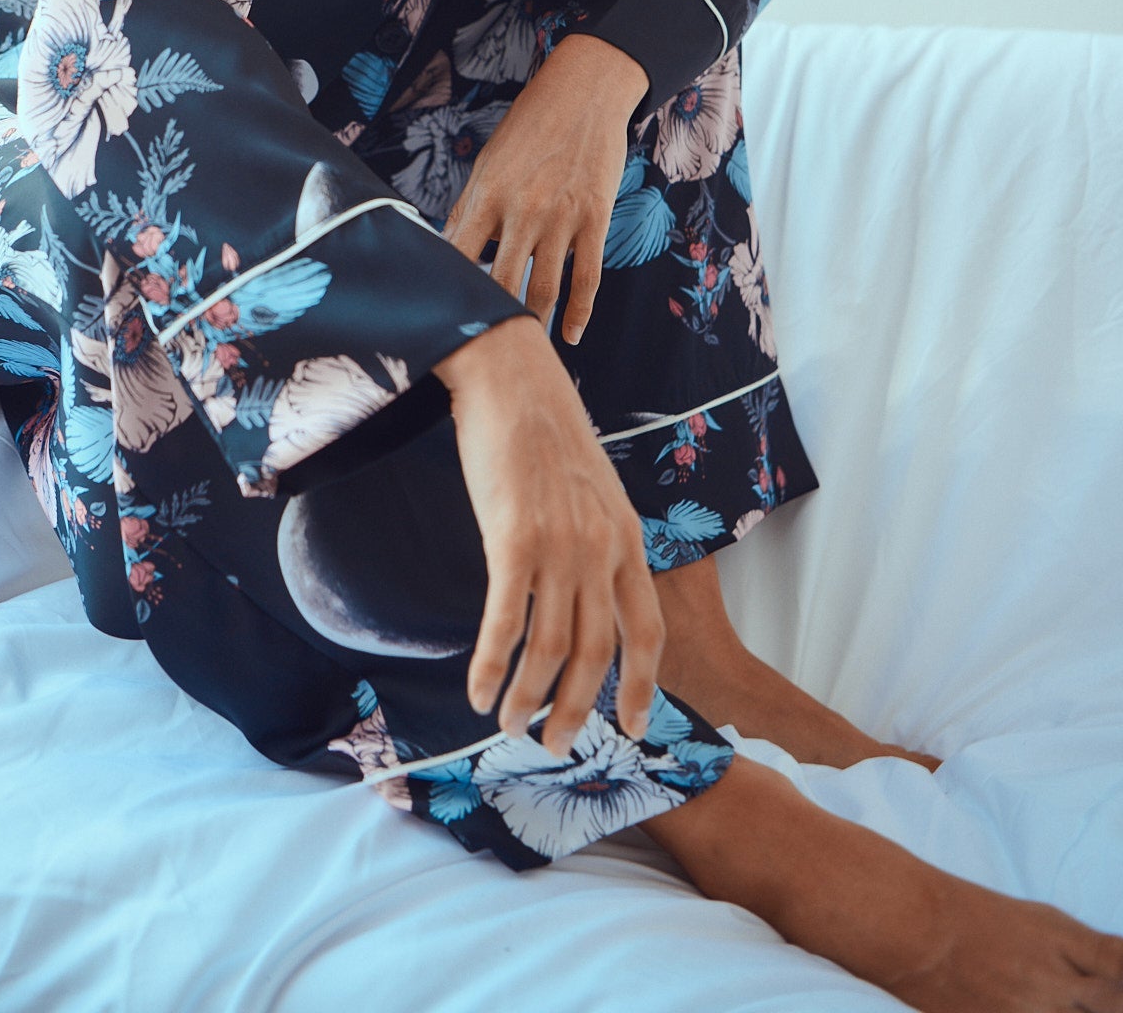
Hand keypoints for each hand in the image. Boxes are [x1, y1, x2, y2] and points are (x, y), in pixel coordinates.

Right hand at [433, 315, 664, 756]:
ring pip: (551, 649)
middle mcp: (601, 548)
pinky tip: (476, 691)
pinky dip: (490, 665)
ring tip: (509, 725)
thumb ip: (596, 541)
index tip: (631, 728)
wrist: (510, 376)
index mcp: (626, 538)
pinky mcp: (512, 538)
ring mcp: (559, 544)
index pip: (647, 632)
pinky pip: (505, 622)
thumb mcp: (593, 488)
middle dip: (577, 711)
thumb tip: (584, 592)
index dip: (640, 687)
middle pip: (597, 654)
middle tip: (556, 746)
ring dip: (530, 699)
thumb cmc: (545, 429)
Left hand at [442, 31, 647, 345]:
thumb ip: (472, 208)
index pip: (459, 256)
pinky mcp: (594, 219)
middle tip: (483, 346)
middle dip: (492, 318)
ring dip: (533, 322)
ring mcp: (561, 217)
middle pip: (501, 282)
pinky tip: (572, 335)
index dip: (449, 291)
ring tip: (524, 346)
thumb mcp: (490, 161)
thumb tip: (448, 249)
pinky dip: (580, 312)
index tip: (442, 319)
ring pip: (544, 288)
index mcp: (488, 194)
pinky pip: (588, 277)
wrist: (585, 92)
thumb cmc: (530, 126)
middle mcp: (522, 210)